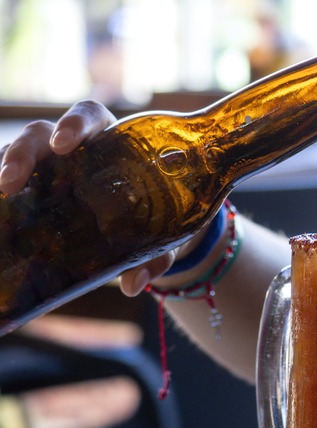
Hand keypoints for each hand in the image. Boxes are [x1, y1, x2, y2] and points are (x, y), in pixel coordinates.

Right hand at [0, 100, 175, 296]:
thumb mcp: (163, 234)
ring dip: (4, 169)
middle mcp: (76, 147)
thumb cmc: (158, 214)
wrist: (148, 228)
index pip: (88, 116)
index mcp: (111, 141)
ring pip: (17, 154)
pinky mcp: (35, 188)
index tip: (64, 143)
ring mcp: (50, 166)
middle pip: (40, 134)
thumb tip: (133, 284)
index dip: (73, 124)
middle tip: (10, 181)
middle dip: (22, 152)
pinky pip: (10, 183)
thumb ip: (155, 255)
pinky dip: (1, 192)